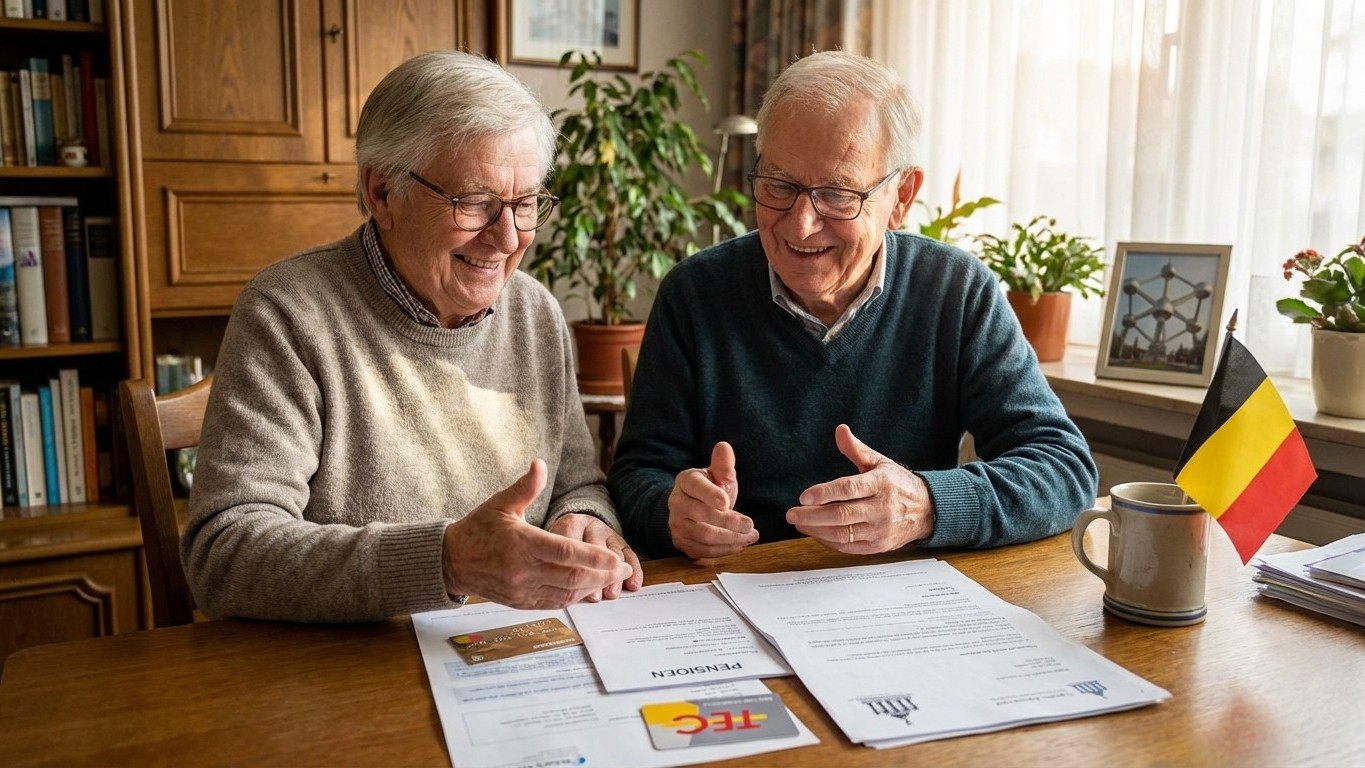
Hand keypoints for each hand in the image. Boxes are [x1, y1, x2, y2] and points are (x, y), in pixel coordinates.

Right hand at [442, 459, 633, 608]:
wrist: (451, 561)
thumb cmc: (478, 529)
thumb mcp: (500, 503)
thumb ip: (525, 486)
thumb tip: (540, 464)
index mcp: (521, 543)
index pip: (564, 553)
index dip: (593, 558)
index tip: (617, 559)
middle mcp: (523, 570)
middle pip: (571, 577)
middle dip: (603, 575)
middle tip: (624, 569)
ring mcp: (522, 589)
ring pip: (566, 593)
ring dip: (594, 587)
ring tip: (613, 578)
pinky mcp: (521, 602)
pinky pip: (555, 603)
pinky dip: (575, 597)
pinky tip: (590, 589)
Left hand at [548, 512, 643, 600]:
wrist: (578, 530)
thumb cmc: (561, 547)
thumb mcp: (553, 550)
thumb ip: (557, 564)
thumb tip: (563, 589)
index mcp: (570, 524)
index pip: (572, 543)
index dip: (575, 564)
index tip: (574, 585)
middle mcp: (591, 526)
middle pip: (596, 549)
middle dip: (597, 574)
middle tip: (596, 594)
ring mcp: (609, 533)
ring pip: (614, 554)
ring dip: (614, 577)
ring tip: (611, 594)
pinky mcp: (622, 542)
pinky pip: (630, 556)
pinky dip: (634, 572)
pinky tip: (633, 585)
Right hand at [667, 441, 759, 558]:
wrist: (692, 508)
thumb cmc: (710, 490)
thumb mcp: (718, 475)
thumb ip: (723, 464)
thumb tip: (724, 447)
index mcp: (685, 481)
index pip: (696, 487)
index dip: (711, 495)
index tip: (728, 502)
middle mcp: (676, 503)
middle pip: (702, 516)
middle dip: (729, 522)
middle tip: (751, 525)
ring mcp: (677, 524)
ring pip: (704, 536)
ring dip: (731, 538)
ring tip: (750, 536)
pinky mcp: (682, 542)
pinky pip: (703, 550)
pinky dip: (724, 550)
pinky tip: (739, 544)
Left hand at [786, 424, 934, 553]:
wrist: (927, 510)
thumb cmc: (897, 484)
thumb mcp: (879, 462)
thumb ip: (856, 449)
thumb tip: (840, 430)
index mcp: (880, 483)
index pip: (848, 489)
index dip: (824, 493)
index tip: (803, 496)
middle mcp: (882, 508)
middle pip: (841, 514)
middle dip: (812, 515)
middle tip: (791, 513)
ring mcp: (880, 530)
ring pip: (843, 534)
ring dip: (816, 530)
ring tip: (799, 523)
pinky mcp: (879, 546)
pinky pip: (849, 547)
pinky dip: (829, 541)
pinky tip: (816, 533)